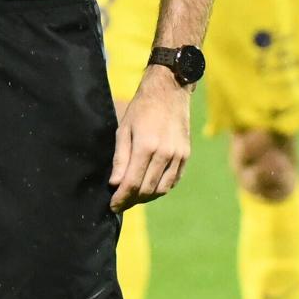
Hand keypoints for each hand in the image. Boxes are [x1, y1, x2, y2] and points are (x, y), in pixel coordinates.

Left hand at [109, 68, 192, 210]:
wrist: (170, 91)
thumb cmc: (141, 109)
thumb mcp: (124, 129)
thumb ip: (120, 158)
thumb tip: (115, 183)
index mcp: (146, 146)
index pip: (132, 183)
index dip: (121, 198)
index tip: (112, 206)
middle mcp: (165, 153)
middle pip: (147, 190)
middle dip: (131, 200)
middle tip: (120, 203)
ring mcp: (178, 155)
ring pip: (162, 189)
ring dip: (146, 197)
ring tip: (133, 197)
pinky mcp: (185, 155)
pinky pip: (173, 180)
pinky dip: (161, 188)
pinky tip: (150, 188)